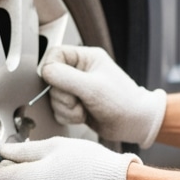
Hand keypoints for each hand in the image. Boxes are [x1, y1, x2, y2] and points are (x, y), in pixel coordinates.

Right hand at [40, 45, 165, 146]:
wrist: (135, 125)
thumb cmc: (123, 102)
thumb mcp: (92, 87)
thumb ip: (64, 77)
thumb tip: (44, 72)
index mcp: (85, 58)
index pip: (54, 55)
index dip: (51, 69)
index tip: (55, 82)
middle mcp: (79, 71)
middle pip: (51, 79)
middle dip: (62, 96)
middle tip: (77, 101)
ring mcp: (76, 88)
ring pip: (53, 96)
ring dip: (65, 108)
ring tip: (83, 110)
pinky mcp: (74, 104)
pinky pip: (57, 109)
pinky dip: (67, 116)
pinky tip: (82, 116)